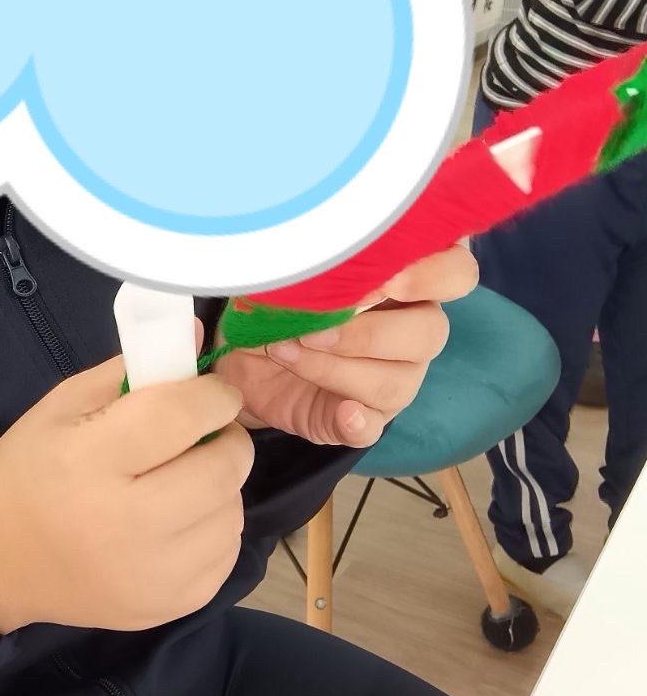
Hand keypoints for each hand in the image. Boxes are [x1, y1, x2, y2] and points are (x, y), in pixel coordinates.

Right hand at [0, 353, 253, 635]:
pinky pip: (227, 554)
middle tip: (205, 434)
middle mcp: (125, 524)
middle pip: (222, 469)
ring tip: (185, 480)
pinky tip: (181, 520)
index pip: (180, 417)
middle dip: (227, 439)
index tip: (215, 392)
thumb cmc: (29, 474)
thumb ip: (131, 370)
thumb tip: (199, 339)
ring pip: (233, 513)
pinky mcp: (168, 606)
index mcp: (89, 462)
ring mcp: (151, 575)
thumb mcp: (61, 408)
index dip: (213, 396)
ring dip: (222, 487)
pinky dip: (215, 529)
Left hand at [215, 246, 477, 447]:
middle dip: (371, 333)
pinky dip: (357, 422)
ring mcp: (392, 381)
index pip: (456, 272)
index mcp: (407, 282)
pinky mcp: (362, 421)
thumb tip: (318, 274)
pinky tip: (340, 412)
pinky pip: (372, 428)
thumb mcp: (291, 273)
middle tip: (315, 330)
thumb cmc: (278, 300)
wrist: (240, 355)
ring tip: (287, 352)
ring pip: (397, 382)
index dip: (434, 275)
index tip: (388, 280)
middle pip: (431, 333)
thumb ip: (318, 267)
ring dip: (337, 368)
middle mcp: (411, 331)